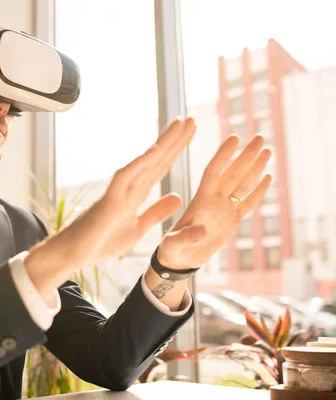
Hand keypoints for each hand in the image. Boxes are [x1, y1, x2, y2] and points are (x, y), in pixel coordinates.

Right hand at [25, 117, 196, 295]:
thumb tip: (177, 196)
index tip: (189, 133)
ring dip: (163, 143)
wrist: (73, 255)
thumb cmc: (99, 243)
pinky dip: (141, 163)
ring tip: (180, 123)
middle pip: (156, 160)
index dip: (175, 151)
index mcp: (135, 195)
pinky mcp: (109, 200)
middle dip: (174, 140)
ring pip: (144, 162)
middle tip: (191, 119)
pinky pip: (126, 177)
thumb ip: (156, 212)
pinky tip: (157, 150)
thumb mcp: (137, 228)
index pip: (159, 168)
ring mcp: (118, 192)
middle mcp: (128, 188)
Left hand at [157, 133, 271, 270]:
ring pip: (242, 184)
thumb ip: (186, 237)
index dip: (224, 156)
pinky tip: (268, 177)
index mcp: (199, 201)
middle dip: (246, 155)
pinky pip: (246, 203)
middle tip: (261, 136)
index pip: (213, 172)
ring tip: (267, 150)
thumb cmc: (171, 250)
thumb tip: (202, 231)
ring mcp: (223, 210)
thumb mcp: (174, 244)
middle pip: (232, 173)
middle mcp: (213, 201)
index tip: (234, 138)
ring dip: (254, 168)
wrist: (178, 261)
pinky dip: (257, 191)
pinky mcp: (230, 221)